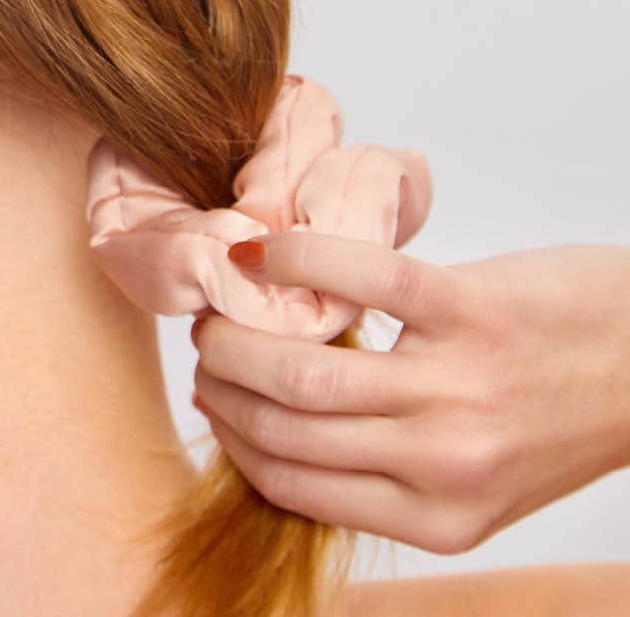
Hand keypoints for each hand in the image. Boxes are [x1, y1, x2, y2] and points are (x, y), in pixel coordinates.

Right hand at [189, 234, 629, 553]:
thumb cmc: (563, 409)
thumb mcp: (478, 476)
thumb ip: (391, 466)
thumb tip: (281, 426)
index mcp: (440, 517)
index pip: (288, 484)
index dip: (229, 433)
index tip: (210, 392)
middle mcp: (444, 464)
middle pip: (282, 427)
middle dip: (218, 379)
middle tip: (206, 340)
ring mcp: (457, 388)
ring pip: (303, 372)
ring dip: (238, 329)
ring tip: (224, 300)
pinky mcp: (470, 311)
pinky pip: (358, 283)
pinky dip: (296, 261)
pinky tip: (268, 251)